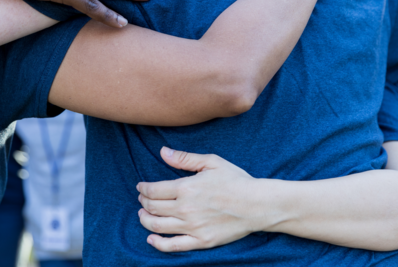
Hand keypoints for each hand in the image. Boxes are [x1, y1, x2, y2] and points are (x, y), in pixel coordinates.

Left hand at [136, 147, 263, 251]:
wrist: (257, 204)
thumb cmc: (236, 180)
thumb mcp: (212, 162)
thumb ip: (185, 158)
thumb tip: (163, 152)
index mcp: (186, 188)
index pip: (153, 190)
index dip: (143, 189)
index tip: (141, 187)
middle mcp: (185, 209)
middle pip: (153, 208)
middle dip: (143, 202)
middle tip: (142, 199)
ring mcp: (192, 227)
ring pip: (158, 226)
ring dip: (145, 221)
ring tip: (143, 215)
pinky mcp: (200, 241)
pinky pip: (173, 246)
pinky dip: (158, 244)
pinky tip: (151, 239)